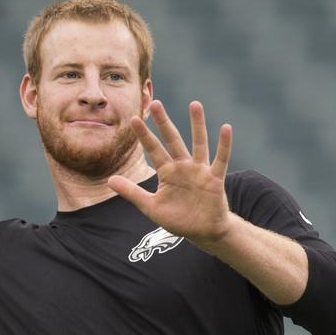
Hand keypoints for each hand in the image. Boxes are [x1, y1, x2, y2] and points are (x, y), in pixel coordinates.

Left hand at [108, 100, 233, 248]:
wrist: (202, 231)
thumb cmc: (178, 218)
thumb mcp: (150, 206)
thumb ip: (132, 193)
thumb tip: (109, 180)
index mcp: (167, 172)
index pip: (153, 150)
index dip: (144, 136)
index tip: (134, 119)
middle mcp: (183, 166)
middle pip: (172, 140)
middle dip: (164, 123)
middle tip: (156, 102)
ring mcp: (199, 171)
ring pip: (198, 143)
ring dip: (197, 124)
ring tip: (194, 104)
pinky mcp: (215, 179)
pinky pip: (220, 159)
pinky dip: (224, 145)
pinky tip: (226, 128)